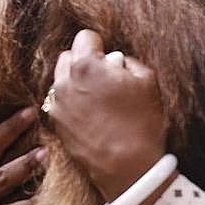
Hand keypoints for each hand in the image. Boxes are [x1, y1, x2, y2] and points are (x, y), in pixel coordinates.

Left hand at [48, 29, 168, 203]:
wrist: (129, 167)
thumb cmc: (142, 123)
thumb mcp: (148, 81)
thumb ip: (128, 61)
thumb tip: (115, 60)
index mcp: (86, 66)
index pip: (85, 37)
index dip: (101, 45)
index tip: (111, 59)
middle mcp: (65, 82)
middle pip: (68, 56)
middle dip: (85, 61)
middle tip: (105, 78)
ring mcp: (58, 104)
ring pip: (61, 79)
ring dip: (76, 81)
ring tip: (98, 98)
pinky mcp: (57, 124)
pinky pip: (60, 102)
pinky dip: (72, 102)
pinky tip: (92, 115)